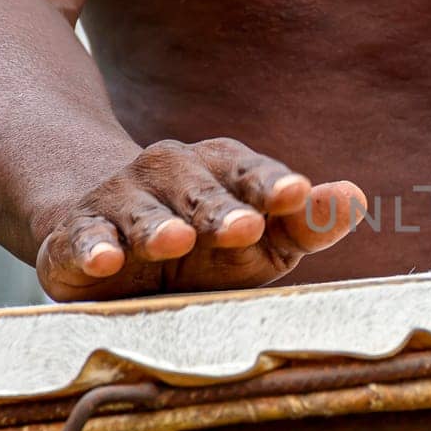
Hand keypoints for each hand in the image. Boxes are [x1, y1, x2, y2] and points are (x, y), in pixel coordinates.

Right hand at [33, 138, 364, 300]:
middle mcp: (170, 176)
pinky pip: (82, 239)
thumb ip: (307, 223)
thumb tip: (356, 197)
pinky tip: (105, 259)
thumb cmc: (207, 245)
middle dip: (220, 210)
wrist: (110, 242)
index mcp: (223, 172)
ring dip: (158, 227)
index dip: (272, 183)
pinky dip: (91, 248)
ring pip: (140, 212)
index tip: (297, 194)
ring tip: (175, 241)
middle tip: (245, 227)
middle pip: (199, 192)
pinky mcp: (73, 236)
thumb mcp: (263, 240)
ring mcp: (120, 202)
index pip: (251, 173)